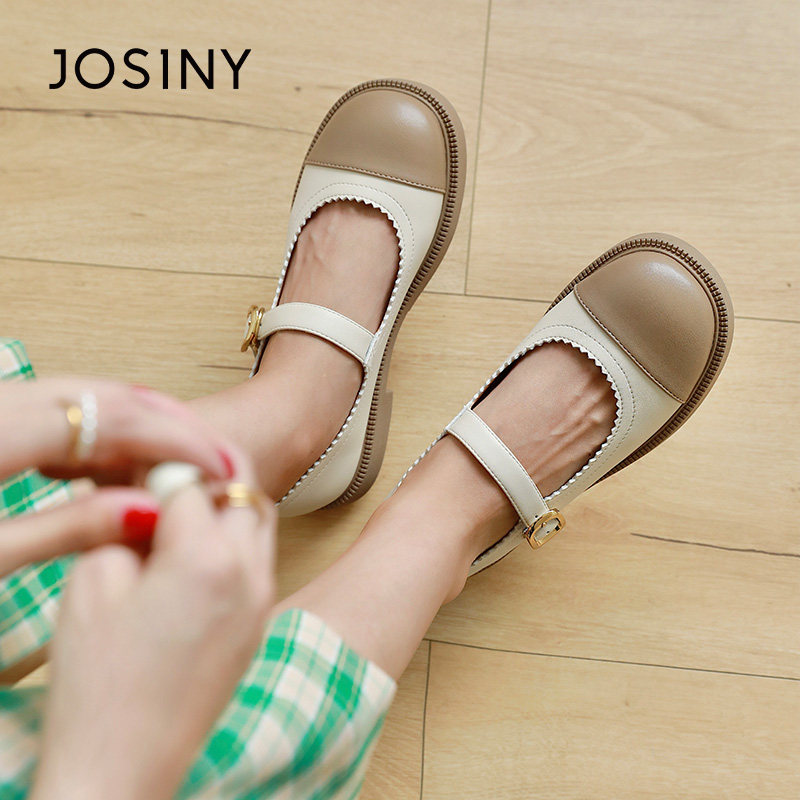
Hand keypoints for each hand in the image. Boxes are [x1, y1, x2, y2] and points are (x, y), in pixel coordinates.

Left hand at [0, 377, 233, 575]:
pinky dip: (111, 421)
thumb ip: (65, 530)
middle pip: (112, 396)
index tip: (219, 468)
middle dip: (175, 424)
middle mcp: (6, 401)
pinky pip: (69, 402)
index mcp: (2, 432)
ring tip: (188, 455)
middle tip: (220, 457)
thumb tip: (147, 513)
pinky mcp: (0, 409)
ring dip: (147, 419)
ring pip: (93, 392)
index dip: (177, 441)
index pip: (115, 420)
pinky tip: (129, 450)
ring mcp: (3, 399)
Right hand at [30, 455, 275, 799]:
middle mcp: (249, 573)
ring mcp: (262, 600)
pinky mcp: (260, 623)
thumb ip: (119, 522)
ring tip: (181, 507)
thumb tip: (134, 489)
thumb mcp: (92, 584)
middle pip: (241, 488)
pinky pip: (259, 556)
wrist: (126, 766)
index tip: (136, 464)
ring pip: (257, 519)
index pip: (190, 479)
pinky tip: (194, 548)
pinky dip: (234, 537)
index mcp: (207, 557)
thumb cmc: (99, 684)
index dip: (157, 468)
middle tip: (166, 470)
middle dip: (204, 470)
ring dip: (226, 501)